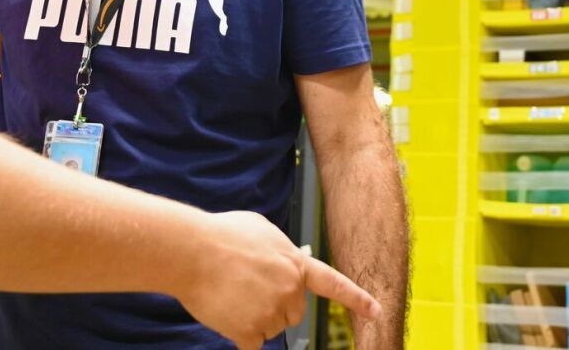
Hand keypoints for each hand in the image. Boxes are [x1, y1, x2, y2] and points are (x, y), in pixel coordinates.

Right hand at [180, 211, 381, 349]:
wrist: (191, 251)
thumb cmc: (222, 235)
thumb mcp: (263, 230)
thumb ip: (282, 251)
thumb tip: (285, 263)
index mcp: (295, 264)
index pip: (334, 284)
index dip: (356, 299)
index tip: (376, 310)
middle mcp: (289, 290)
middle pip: (294, 313)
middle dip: (276, 305)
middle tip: (247, 287)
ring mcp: (271, 312)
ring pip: (271, 328)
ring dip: (254, 318)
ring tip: (232, 293)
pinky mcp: (249, 331)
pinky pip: (253, 343)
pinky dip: (240, 333)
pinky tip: (227, 312)